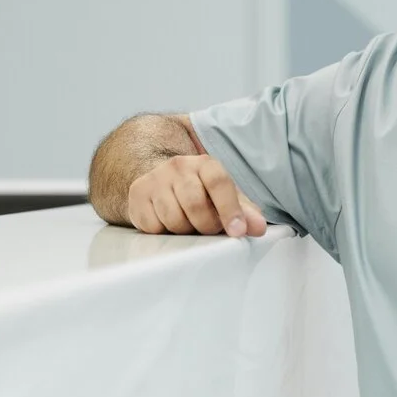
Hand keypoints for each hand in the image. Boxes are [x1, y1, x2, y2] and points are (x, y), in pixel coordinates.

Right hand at [127, 154, 266, 236]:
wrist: (159, 178)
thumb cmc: (198, 191)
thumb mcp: (224, 197)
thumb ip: (244, 212)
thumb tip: (258, 228)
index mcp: (204, 164)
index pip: (219, 183)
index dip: (230, 209)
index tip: (237, 231)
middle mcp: (178, 167)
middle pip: (195, 204)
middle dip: (206, 225)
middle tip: (209, 228)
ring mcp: (155, 180)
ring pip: (173, 219)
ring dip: (185, 231)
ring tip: (189, 225)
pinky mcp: (137, 196)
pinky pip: (153, 226)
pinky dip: (164, 232)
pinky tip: (169, 223)